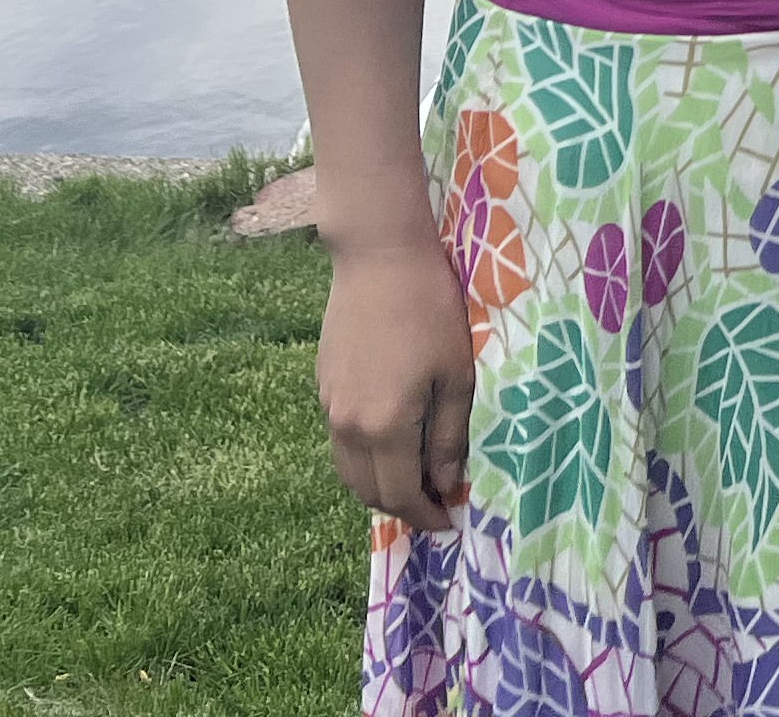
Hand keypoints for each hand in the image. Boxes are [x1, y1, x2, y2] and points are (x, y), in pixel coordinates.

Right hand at [319, 240, 474, 529]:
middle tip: (435, 502)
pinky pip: (340, 439)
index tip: (449, 521)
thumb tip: (447, 483)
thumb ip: (448, 436)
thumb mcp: (455, 374)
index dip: (425, 516)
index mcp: (383, 427)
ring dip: (377, 485)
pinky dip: (363, 456)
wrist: (380, 257)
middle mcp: (347, 426)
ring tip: (414, 477)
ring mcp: (329, 406)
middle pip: (367, 492)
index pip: (400, 496)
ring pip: (348, 469)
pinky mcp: (322, 385)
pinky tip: (390, 440)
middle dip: (401, 507)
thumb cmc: (431, 310)